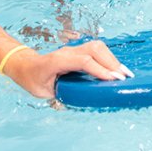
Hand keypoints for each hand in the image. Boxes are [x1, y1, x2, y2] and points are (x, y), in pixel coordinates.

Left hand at [3, 41, 130, 97]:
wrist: (26, 65)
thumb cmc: (33, 79)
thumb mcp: (42, 92)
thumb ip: (59, 96)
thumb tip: (79, 103)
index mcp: (57, 61)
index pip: (83, 61)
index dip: (99, 70)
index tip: (113, 80)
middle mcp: (67, 52)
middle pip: (94, 49)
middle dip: (111, 63)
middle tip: (124, 78)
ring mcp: (74, 49)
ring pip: (97, 47)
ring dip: (112, 60)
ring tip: (125, 74)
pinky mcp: (79, 51)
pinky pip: (97, 50)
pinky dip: (109, 59)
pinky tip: (117, 70)